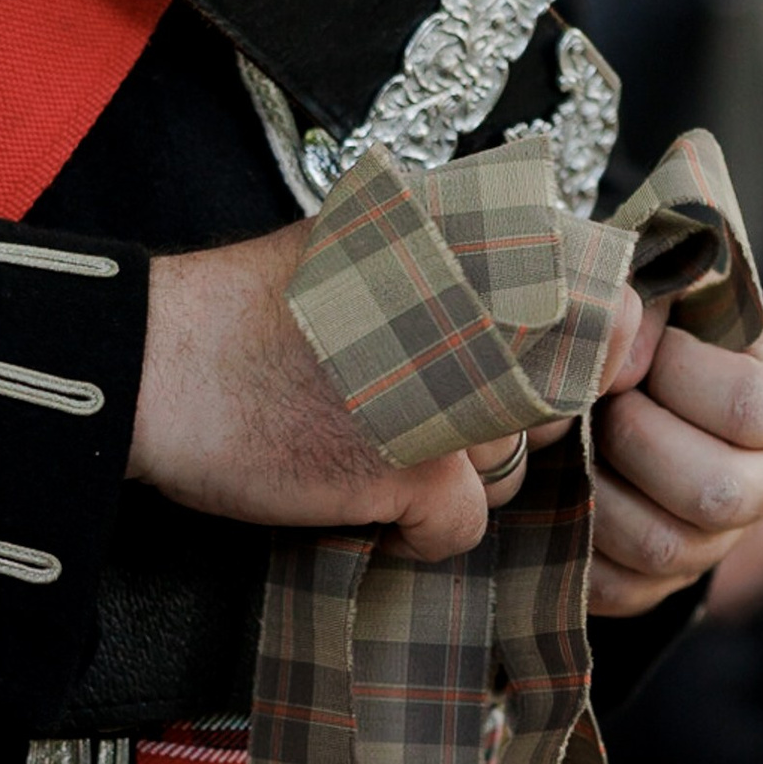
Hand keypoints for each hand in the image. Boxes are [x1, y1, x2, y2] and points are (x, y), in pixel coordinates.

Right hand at [133, 226, 648, 564]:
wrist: (155, 363)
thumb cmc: (253, 311)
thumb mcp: (376, 243)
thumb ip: (476, 266)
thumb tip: (578, 319)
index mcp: (480, 235)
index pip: (607, 306)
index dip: (582, 354)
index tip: (530, 370)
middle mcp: (486, 303)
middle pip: (558, 400)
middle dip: (502, 420)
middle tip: (421, 410)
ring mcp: (458, 389)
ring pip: (512, 468)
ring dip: (451, 474)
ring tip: (370, 441)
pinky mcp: (419, 468)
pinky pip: (463, 525)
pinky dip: (414, 528)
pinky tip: (355, 490)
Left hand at [590, 312, 762, 617]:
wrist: (633, 381)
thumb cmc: (656, 324)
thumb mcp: (668, 287)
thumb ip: (650, 300)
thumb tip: (619, 363)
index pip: (751, 406)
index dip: (678, 373)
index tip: (646, 348)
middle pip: (716, 493)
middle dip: (635, 441)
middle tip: (603, 406)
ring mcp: (723, 539)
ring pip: (666, 549)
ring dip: (599, 492)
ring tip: (579, 446)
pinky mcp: (667, 583)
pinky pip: (623, 590)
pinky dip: (578, 544)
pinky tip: (565, 492)